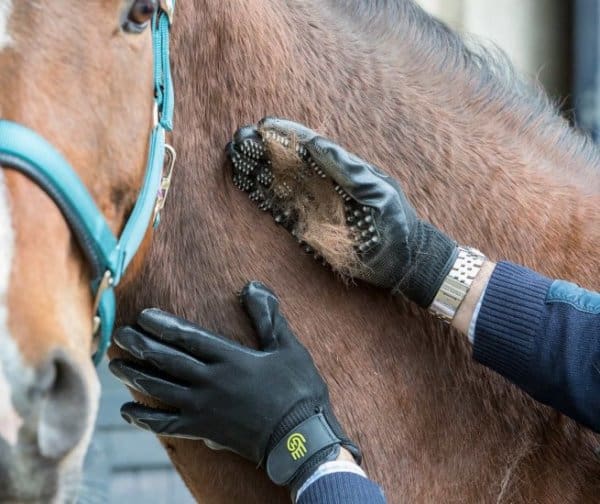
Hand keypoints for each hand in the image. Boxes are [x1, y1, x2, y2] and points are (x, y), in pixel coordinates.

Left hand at [109, 281, 359, 487]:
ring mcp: (204, 408)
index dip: (163, 325)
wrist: (299, 438)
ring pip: (160, 389)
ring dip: (136, 376)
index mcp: (230, 358)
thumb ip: (267, 316)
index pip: (188, 337)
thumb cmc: (298, 389)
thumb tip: (251, 286)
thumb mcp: (287, 347)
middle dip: (140, 346)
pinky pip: (166, 424)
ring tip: (116, 365)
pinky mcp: (203, 430)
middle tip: (119, 335)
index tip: (142, 316)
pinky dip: (145, 418)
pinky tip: (127, 411)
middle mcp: (211, 381)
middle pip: (167, 360)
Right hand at [229, 117, 457, 306]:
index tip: (265, 126)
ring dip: (261, 174)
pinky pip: (286, 212)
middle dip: (267, 152)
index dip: (288, 135)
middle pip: (291, 164)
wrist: (403, 260)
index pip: (310, 147)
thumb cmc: (395, 223)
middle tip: (240, 141)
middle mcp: (327, 186)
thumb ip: (346, 169)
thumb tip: (317, 143)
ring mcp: (318, 207)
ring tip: (238, 161)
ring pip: (284, 186)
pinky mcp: (313, 229)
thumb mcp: (376, 190)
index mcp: (343, 171)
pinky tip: (251, 190)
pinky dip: (268, 201)